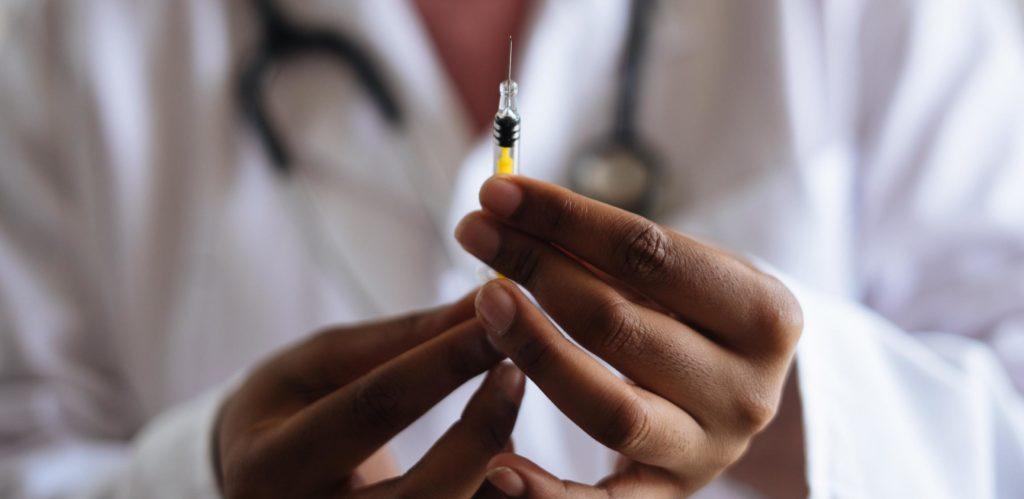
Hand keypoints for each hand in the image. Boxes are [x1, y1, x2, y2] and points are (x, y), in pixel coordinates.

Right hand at [216, 292, 525, 497]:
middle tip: (518, 373)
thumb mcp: (321, 364)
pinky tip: (502, 462)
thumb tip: (483, 300)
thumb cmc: (287, 410)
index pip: (371, 409)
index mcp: (271, 466)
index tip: (496, 319)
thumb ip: (401, 337)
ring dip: (500, 475)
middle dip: (481, 432)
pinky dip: (492, 495)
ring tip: (507, 414)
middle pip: (420, 497)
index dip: (441, 362)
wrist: (255, 488)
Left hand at [455, 177, 802, 496]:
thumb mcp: (687, 273)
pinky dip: (550, 491)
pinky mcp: (669, 496)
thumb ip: (614, 250)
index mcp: (765, 315)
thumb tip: (511, 208)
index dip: (565, 218)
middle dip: (535, 269)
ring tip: (484, 301)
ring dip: (535, 349)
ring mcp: (709, 451)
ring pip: (609, 408)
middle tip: (476, 234)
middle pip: (619, 324)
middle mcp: (747, 391)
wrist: (740, 391)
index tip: (498, 191)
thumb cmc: (701, 314)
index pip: (649, 254)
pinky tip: (498, 465)